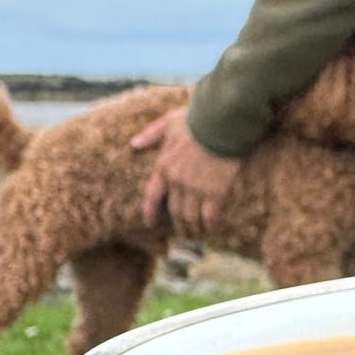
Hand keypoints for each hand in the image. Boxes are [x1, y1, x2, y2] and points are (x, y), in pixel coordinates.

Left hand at [134, 109, 240, 229]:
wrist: (220, 123)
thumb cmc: (196, 119)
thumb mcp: (168, 122)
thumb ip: (151, 134)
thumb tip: (133, 144)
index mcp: (164, 166)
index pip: (152, 196)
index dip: (150, 212)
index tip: (150, 223)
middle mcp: (177, 182)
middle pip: (174, 211)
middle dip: (178, 226)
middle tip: (183, 234)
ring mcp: (196, 189)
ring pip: (190, 217)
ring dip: (193, 229)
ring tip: (197, 235)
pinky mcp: (216, 192)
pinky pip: (210, 216)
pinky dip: (210, 225)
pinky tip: (212, 228)